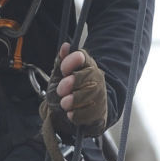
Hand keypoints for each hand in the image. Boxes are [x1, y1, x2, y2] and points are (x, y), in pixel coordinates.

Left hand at [39, 44, 107, 160]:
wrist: (70, 113)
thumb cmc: (65, 91)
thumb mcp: (59, 76)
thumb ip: (61, 62)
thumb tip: (65, 46)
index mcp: (85, 65)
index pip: (83, 57)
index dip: (72, 61)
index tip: (63, 69)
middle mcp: (95, 77)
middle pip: (91, 75)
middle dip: (74, 82)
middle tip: (60, 90)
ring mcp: (99, 94)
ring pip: (93, 93)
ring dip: (76, 99)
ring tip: (64, 103)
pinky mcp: (100, 111)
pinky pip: (93, 111)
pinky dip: (80, 114)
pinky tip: (71, 114)